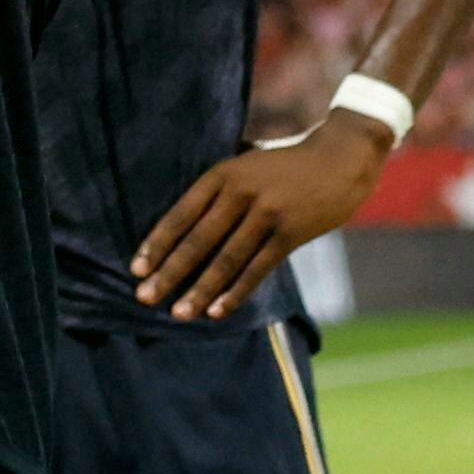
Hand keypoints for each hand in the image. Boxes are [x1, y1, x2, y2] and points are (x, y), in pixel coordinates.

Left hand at [131, 109, 390, 319]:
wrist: (338, 160)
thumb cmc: (283, 166)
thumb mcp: (244, 165)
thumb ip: (217, 189)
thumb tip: (180, 226)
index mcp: (221, 174)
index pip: (180, 213)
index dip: (157, 243)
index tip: (136, 269)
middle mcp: (240, 192)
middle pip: (198, 240)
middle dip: (169, 272)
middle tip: (144, 297)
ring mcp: (266, 213)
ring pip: (226, 260)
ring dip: (200, 290)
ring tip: (178, 313)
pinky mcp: (290, 233)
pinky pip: (257, 269)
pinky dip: (234, 292)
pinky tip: (216, 311)